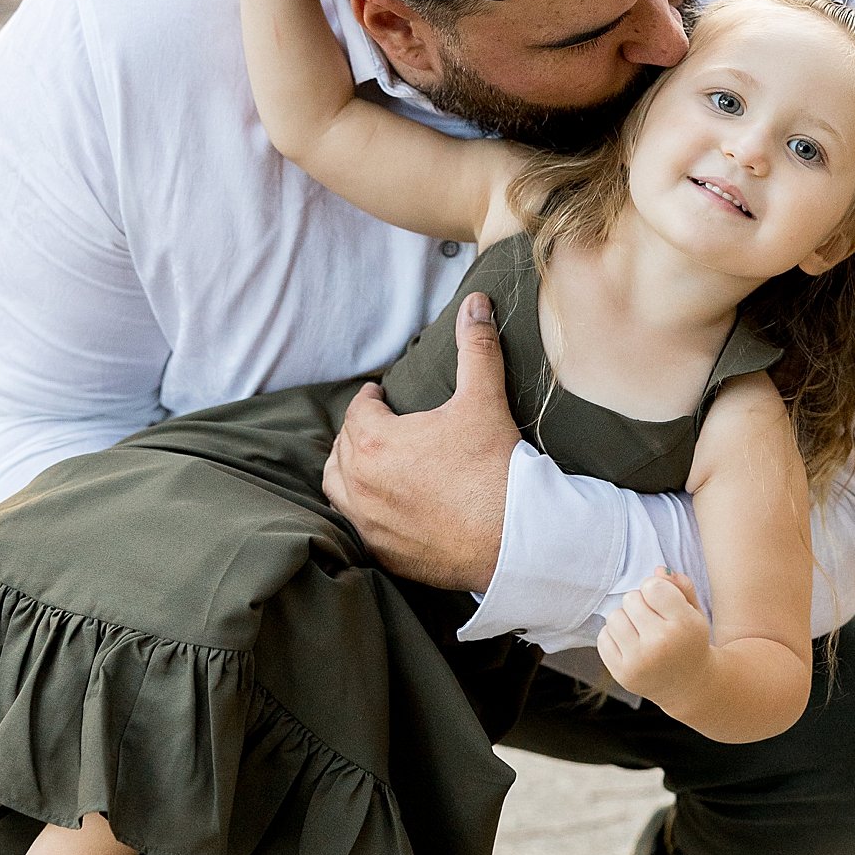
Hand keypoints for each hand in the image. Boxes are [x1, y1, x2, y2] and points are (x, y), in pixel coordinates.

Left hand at [321, 293, 520, 589]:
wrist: (515, 539)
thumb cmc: (495, 467)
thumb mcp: (484, 399)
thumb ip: (476, 347)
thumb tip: (475, 302)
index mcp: (374, 442)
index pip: (358, 411)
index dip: (369, 399)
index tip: (379, 395)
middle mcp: (359, 484)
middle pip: (344, 447)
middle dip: (359, 431)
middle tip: (378, 423)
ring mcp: (368, 523)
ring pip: (338, 487)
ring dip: (348, 469)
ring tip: (368, 460)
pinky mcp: (383, 553)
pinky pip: (356, 525)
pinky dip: (363, 509)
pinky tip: (384, 504)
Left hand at [597, 570, 711, 713]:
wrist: (688, 686)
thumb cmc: (689, 641)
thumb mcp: (695, 612)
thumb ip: (680, 586)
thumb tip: (657, 570)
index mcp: (684, 625)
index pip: (652, 586)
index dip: (656, 590)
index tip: (664, 604)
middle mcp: (660, 644)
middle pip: (630, 599)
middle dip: (640, 605)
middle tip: (654, 621)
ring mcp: (638, 661)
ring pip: (614, 617)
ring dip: (625, 620)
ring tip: (641, 632)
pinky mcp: (621, 674)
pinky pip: (603, 638)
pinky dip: (614, 637)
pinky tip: (631, 645)